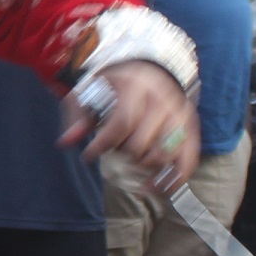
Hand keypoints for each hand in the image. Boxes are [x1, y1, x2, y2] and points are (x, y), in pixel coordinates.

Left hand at [62, 61, 198, 191]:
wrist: (151, 67)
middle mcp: (162, 98)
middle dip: (122, 153)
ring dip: (144, 167)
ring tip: (131, 164)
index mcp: (135, 85)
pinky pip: (187, 160)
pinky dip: (173, 180)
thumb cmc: (115, 84)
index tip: (87, 155)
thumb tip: (65, 143)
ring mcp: (179, 113)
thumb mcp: (91, 92)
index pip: (121, 123)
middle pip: (141, 144)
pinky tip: (154, 188)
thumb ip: (78, 117)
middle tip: (115, 148)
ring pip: (164, 155)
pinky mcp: (191, 127)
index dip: (102, 145)